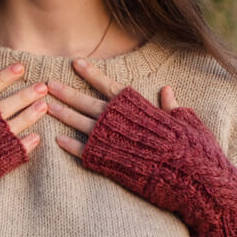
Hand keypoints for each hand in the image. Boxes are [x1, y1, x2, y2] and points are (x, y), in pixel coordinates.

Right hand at [0, 62, 47, 236]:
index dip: (1, 78)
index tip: (19, 68)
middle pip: (1, 108)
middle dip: (24, 95)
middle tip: (43, 85)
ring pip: (8, 130)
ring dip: (28, 117)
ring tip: (45, 107)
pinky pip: (6, 159)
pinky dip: (22, 148)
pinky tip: (36, 139)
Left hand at [45, 57, 177, 155]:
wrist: (185, 174)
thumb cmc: (189, 146)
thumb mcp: (184, 120)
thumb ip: (171, 106)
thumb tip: (168, 90)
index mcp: (136, 106)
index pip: (108, 85)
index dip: (91, 73)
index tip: (76, 63)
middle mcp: (118, 120)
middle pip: (86, 102)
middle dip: (67, 92)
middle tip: (49, 84)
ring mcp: (110, 140)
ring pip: (80, 123)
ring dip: (63, 114)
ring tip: (47, 107)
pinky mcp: (108, 160)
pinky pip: (83, 150)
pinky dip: (70, 145)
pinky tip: (58, 140)